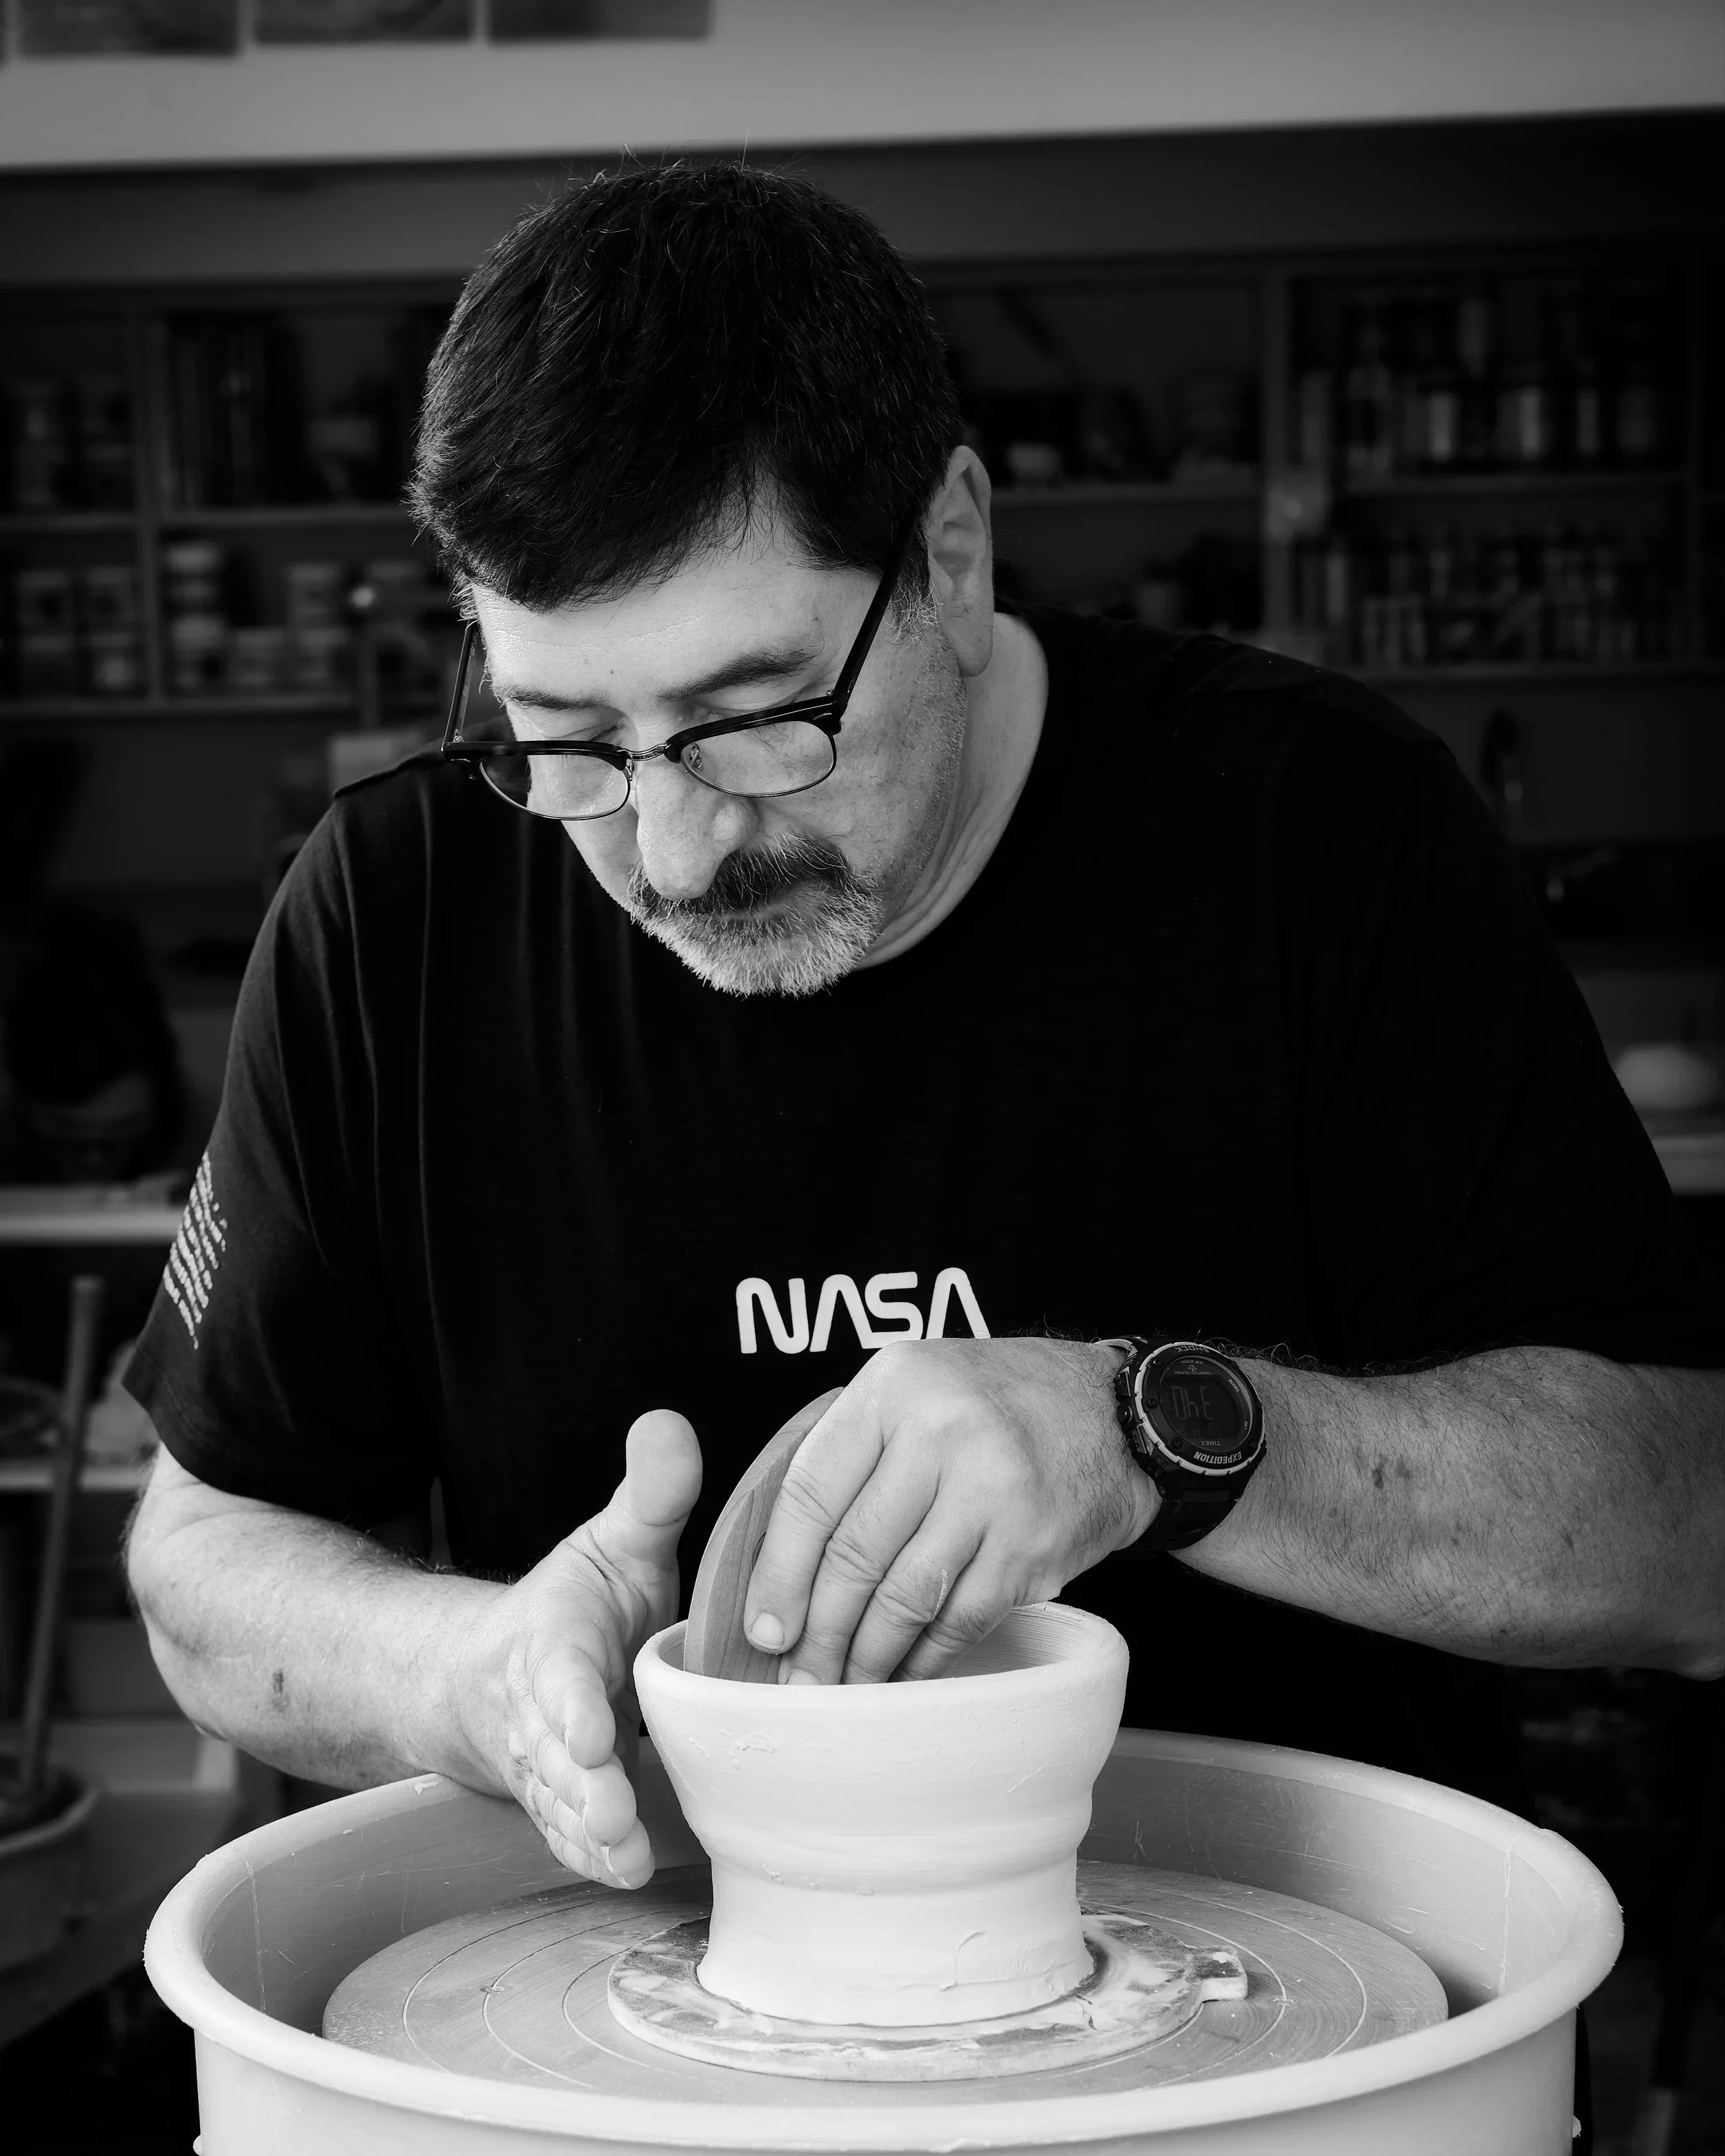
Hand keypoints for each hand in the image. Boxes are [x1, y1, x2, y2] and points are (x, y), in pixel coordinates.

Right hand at [444, 1408, 700, 1885]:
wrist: (489, 1676)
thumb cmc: (577, 1609)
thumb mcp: (612, 1542)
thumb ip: (649, 1495)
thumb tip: (669, 1424)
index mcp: (555, 1644)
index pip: (560, 1678)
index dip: (571, 1708)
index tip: (590, 1737)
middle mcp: (543, 1714)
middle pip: (556, 1758)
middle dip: (584, 1790)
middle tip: (617, 1819)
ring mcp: (547, 1771)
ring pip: (560, 1808)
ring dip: (589, 1835)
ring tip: (625, 1859)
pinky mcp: (562, 1807)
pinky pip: (569, 1837)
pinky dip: (591, 1859)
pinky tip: (625, 1874)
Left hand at [742, 1338, 1153, 1683]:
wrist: (1113, 1413)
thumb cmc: (998, 1405)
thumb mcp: (914, 1390)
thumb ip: (851, 1454)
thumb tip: (780, 1566)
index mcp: (895, 1386)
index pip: (812, 1491)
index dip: (778, 1571)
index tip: (764, 1627)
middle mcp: (942, 1431)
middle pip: (855, 1554)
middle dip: (818, 1631)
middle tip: (799, 1677)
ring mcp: (993, 1490)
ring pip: (905, 1598)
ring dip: (867, 1658)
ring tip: (843, 1688)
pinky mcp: (1032, 1544)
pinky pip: (961, 1619)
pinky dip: (925, 1658)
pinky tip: (904, 1674)